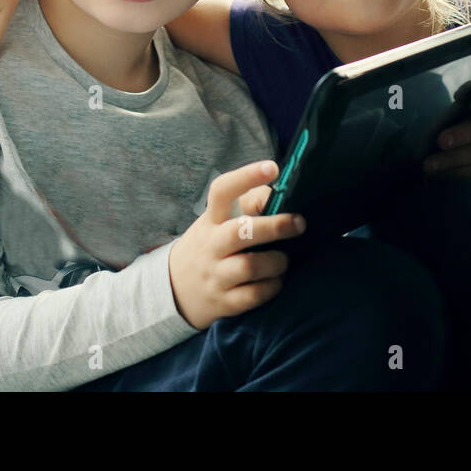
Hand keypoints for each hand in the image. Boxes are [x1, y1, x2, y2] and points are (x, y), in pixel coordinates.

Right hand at [167, 161, 306, 330]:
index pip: (223, 191)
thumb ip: (247, 204)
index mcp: (211, 219)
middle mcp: (211, 245)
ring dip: (276, 261)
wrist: (171, 289)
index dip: (247, 177)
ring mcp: (215, 275)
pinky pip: (253, 295)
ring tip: (284, 259)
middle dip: (275, 226)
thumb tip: (282, 192)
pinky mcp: (223, 302)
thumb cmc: (208, 245)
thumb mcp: (217, 221)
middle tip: (299, 223)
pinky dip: (272, 286)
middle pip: (240, 231)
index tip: (272, 168)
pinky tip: (276, 280)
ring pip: (250, 266)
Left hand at [422, 85, 470, 183]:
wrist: (421, 163)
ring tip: (427, 165)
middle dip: (463, 133)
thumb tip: (401, 90)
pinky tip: (436, 177)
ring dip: (451, 158)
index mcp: (469, 108)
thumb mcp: (421, 115)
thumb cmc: (422, 130)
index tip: (470, 103)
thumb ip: (421, 104)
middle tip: (441, 140)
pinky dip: (454, 175)